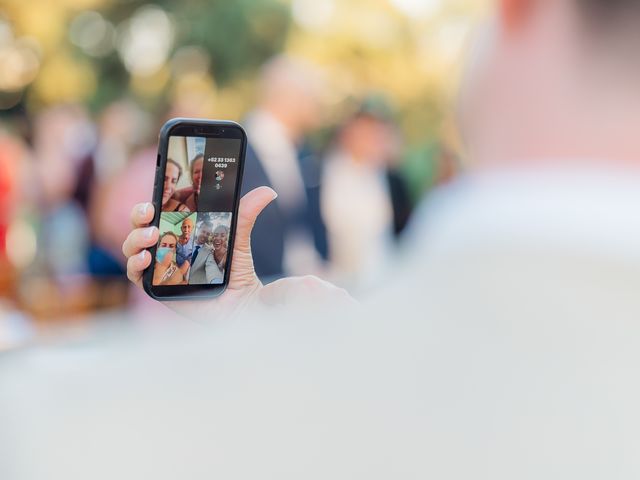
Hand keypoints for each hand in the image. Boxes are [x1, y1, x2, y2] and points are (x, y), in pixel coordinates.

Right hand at [122, 187, 355, 319]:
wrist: (240, 304)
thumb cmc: (236, 270)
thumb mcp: (238, 238)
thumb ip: (247, 214)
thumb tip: (269, 191)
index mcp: (181, 228)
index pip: (160, 207)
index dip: (154, 197)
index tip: (159, 190)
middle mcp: (165, 244)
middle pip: (140, 223)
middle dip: (139, 214)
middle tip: (150, 211)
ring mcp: (159, 265)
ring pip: (133, 246)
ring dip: (136, 237)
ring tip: (153, 236)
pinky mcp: (156, 287)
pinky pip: (136, 274)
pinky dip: (135, 264)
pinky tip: (147, 258)